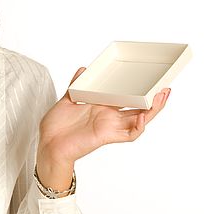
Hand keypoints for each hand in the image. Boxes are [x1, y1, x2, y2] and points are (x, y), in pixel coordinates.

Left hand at [38, 67, 171, 162]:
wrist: (48, 144)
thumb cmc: (56, 127)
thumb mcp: (67, 99)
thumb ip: (77, 85)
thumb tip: (83, 69)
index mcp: (103, 107)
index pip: (128, 98)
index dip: (142, 91)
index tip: (153, 80)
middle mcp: (110, 117)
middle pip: (139, 109)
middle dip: (155, 100)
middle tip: (166, 88)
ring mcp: (110, 126)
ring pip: (139, 120)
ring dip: (152, 111)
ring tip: (161, 98)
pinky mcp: (106, 136)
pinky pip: (128, 135)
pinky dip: (137, 127)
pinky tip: (142, 117)